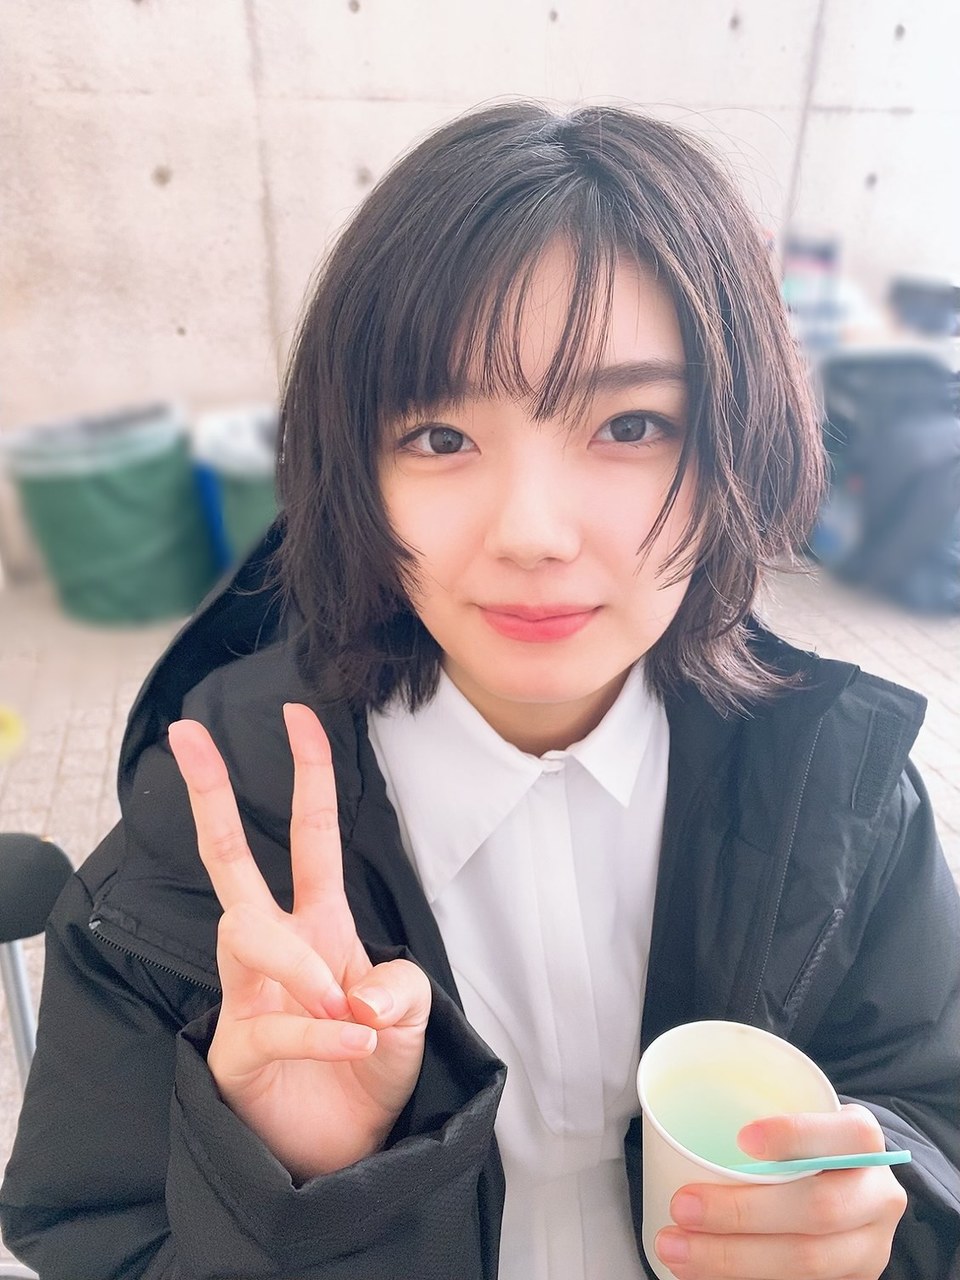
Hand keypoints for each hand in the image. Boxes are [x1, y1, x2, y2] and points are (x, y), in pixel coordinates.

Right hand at [168, 703, 431, 1183]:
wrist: (347, 1151)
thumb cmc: (372, 1070)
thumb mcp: (410, 1013)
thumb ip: (398, 987)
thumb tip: (358, 995)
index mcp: (320, 923)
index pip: (311, 836)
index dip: (309, 775)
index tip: (298, 714)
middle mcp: (276, 948)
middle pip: (231, 860)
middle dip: (210, 795)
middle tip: (187, 736)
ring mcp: (248, 995)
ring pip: (247, 936)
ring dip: (299, 964)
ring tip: (341, 1006)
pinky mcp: (236, 1050)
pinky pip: (272, 1024)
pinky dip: (322, 1036)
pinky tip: (355, 1044)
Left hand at [655, 1104, 907, 1278]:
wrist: (848, 1189)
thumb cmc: (804, 1148)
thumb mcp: (796, 1120)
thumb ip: (760, 1125)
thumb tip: (670, 1129)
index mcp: (863, 1140)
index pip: (847, 1135)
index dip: (796, 1136)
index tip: (741, 1138)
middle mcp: (876, 1195)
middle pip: (819, 1209)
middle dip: (742, 1213)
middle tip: (682, 1207)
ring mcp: (869, 1248)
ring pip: (806, 1261)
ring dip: (731, 1259)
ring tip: (676, 1248)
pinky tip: (700, 1274)